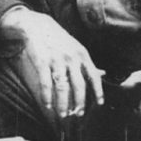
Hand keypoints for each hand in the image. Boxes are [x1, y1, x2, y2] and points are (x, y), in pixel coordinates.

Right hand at [0, 10, 102, 124]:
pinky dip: (47, 96)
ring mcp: (56, 60)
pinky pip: (45, 83)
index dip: (98, 91)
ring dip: (63, 104)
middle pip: (79, 85)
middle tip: (78, 114)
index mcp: (82, 55)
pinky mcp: (42, 62)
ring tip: (63, 114)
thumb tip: (103, 74)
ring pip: (62, 87)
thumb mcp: (77, 48)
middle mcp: (71, 58)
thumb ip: (88, 63)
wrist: (38, 26)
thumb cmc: (59, 40)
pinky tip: (47, 105)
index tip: (100, 104)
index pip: (93, 76)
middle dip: (80, 102)